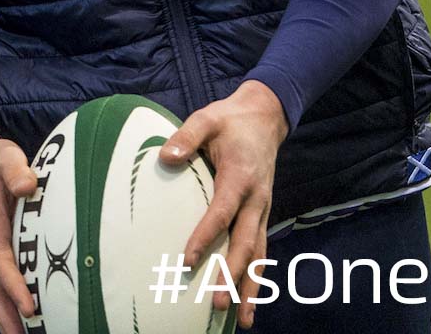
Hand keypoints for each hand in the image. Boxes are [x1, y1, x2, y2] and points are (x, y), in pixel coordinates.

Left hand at [161, 81, 288, 330]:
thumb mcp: (206, 119)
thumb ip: (186, 137)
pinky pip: (261, 248)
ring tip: (242, 320)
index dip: (205, 237)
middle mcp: (256, 199)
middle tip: (216, 303)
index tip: (187, 259)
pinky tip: (249, 299)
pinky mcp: (262, 213)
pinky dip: (257, 275)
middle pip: (245, 243)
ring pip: (259, 253)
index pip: (221, 213)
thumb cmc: (230, 120)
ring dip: (250, 286)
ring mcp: (262, 209)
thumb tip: (165, 157)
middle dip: (231, 275)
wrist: (266, 116)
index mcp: (239, 177)